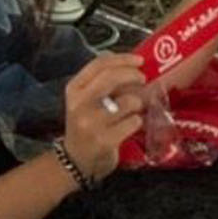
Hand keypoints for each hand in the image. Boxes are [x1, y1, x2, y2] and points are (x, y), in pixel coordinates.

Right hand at [60, 53, 147, 181]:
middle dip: (133, 75)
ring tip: (133, 109)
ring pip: (128, 101)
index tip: (139, 60)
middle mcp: (80, 104)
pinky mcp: (105, 140)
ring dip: (137, 103)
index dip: (122, 59)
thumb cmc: (86, 125)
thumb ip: (101, 81)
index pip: (99, 64)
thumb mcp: (85, 100)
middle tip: (142, 79)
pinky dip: (137, 121)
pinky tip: (130, 125)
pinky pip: (133, 122)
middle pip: (111, 78)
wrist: (76, 159)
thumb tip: (129, 63)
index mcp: (74, 89)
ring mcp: (92, 123)